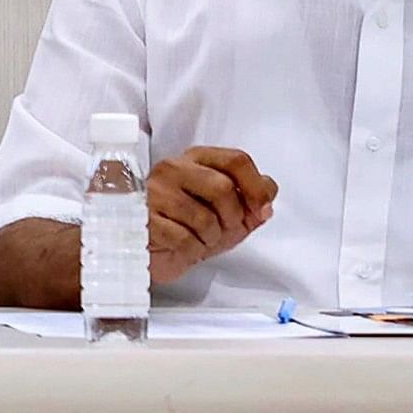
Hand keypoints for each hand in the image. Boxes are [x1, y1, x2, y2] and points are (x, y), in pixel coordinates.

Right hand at [147, 146, 277, 285]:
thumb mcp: (227, 214)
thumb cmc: (187, 228)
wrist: (151, 252)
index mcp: (195, 160)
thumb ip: (251, 201)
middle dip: (233, 218)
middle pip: (223, 188)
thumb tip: (268, 194)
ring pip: (204, 217)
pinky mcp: (143, 218)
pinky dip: (192, 250)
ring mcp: (155, 192)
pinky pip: (184, 238)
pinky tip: (183, 247)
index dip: (256, 188)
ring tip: (200, 239)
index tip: (261, 211)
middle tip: (225, 231)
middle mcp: (173, 169)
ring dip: (211, 238)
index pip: (235, 160)